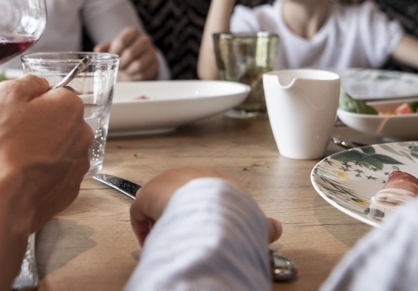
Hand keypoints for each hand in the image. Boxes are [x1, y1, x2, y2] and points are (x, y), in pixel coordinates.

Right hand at [0, 75, 92, 233]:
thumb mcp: (3, 96)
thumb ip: (28, 82)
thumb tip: (38, 84)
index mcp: (70, 107)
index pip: (57, 93)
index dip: (34, 102)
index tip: (18, 113)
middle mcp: (82, 136)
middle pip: (60, 122)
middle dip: (39, 126)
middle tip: (11, 136)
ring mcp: (78, 166)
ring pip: (58, 149)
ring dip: (41, 151)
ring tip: (13, 160)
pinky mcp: (68, 191)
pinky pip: (55, 174)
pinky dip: (41, 174)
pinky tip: (21, 178)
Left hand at [95, 26, 159, 80]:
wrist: (134, 62)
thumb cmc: (121, 53)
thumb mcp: (112, 48)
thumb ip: (105, 48)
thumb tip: (98, 50)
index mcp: (132, 32)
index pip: (122, 41)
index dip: (114, 52)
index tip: (111, 57)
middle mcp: (144, 39)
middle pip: (130, 53)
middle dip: (121, 62)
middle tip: (117, 65)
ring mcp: (152, 52)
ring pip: (138, 64)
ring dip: (127, 70)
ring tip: (124, 69)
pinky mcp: (155, 64)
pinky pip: (143, 73)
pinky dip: (134, 75)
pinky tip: (131, 73)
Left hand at [129, 167, 281, 246]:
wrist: (212, 206)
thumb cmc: (232, 209)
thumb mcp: (253, 217)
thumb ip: (264, 224)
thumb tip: (276, 228)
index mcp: (214, 177)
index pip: (204, 193)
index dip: (203, 213)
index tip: (202, 228)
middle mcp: (188, 175)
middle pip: (179, 197)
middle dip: (181, 216)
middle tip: (184, 236)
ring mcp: (166, 183)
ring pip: (160, 203)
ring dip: (162, 221)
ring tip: (169, 240)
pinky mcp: (148, 195)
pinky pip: (141, 212)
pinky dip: (143, 228)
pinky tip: (150, 242)